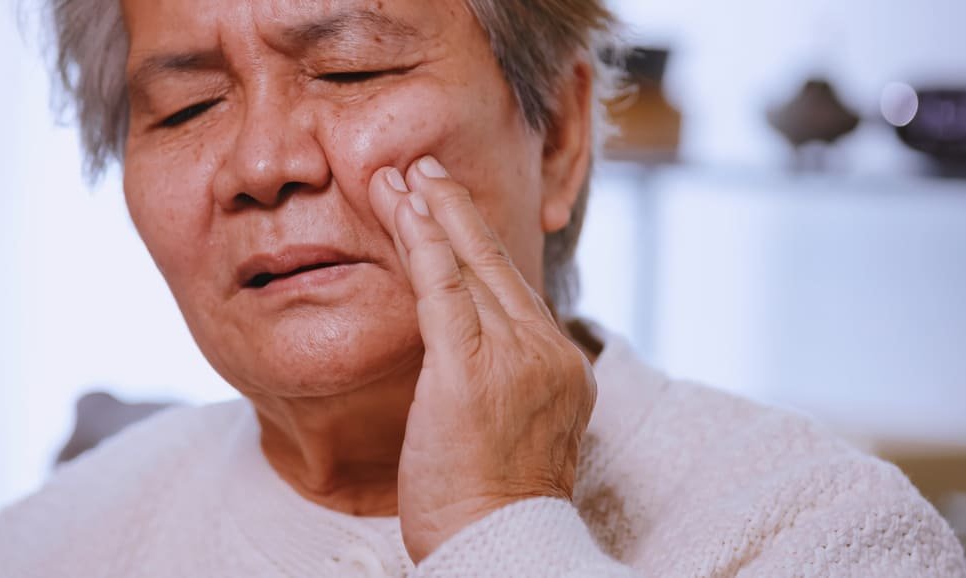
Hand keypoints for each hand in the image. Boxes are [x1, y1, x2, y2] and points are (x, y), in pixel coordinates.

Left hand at [368, 156, 597, 562]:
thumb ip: (508, 376)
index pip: (514, 288)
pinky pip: (442, 291)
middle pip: (495, 265)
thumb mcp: (518, 427)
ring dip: (432, 214)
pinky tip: (405, 208)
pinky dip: (422, 243)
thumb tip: (478, 349)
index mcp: (561, 364)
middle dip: (456, 212)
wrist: (500, 547)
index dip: (478, 243)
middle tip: (426, 168)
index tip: (451, 209)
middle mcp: (547, 351)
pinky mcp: (470, 370)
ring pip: (468, 268)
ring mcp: (514, 358)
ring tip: (404, 176)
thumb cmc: (494, 501)